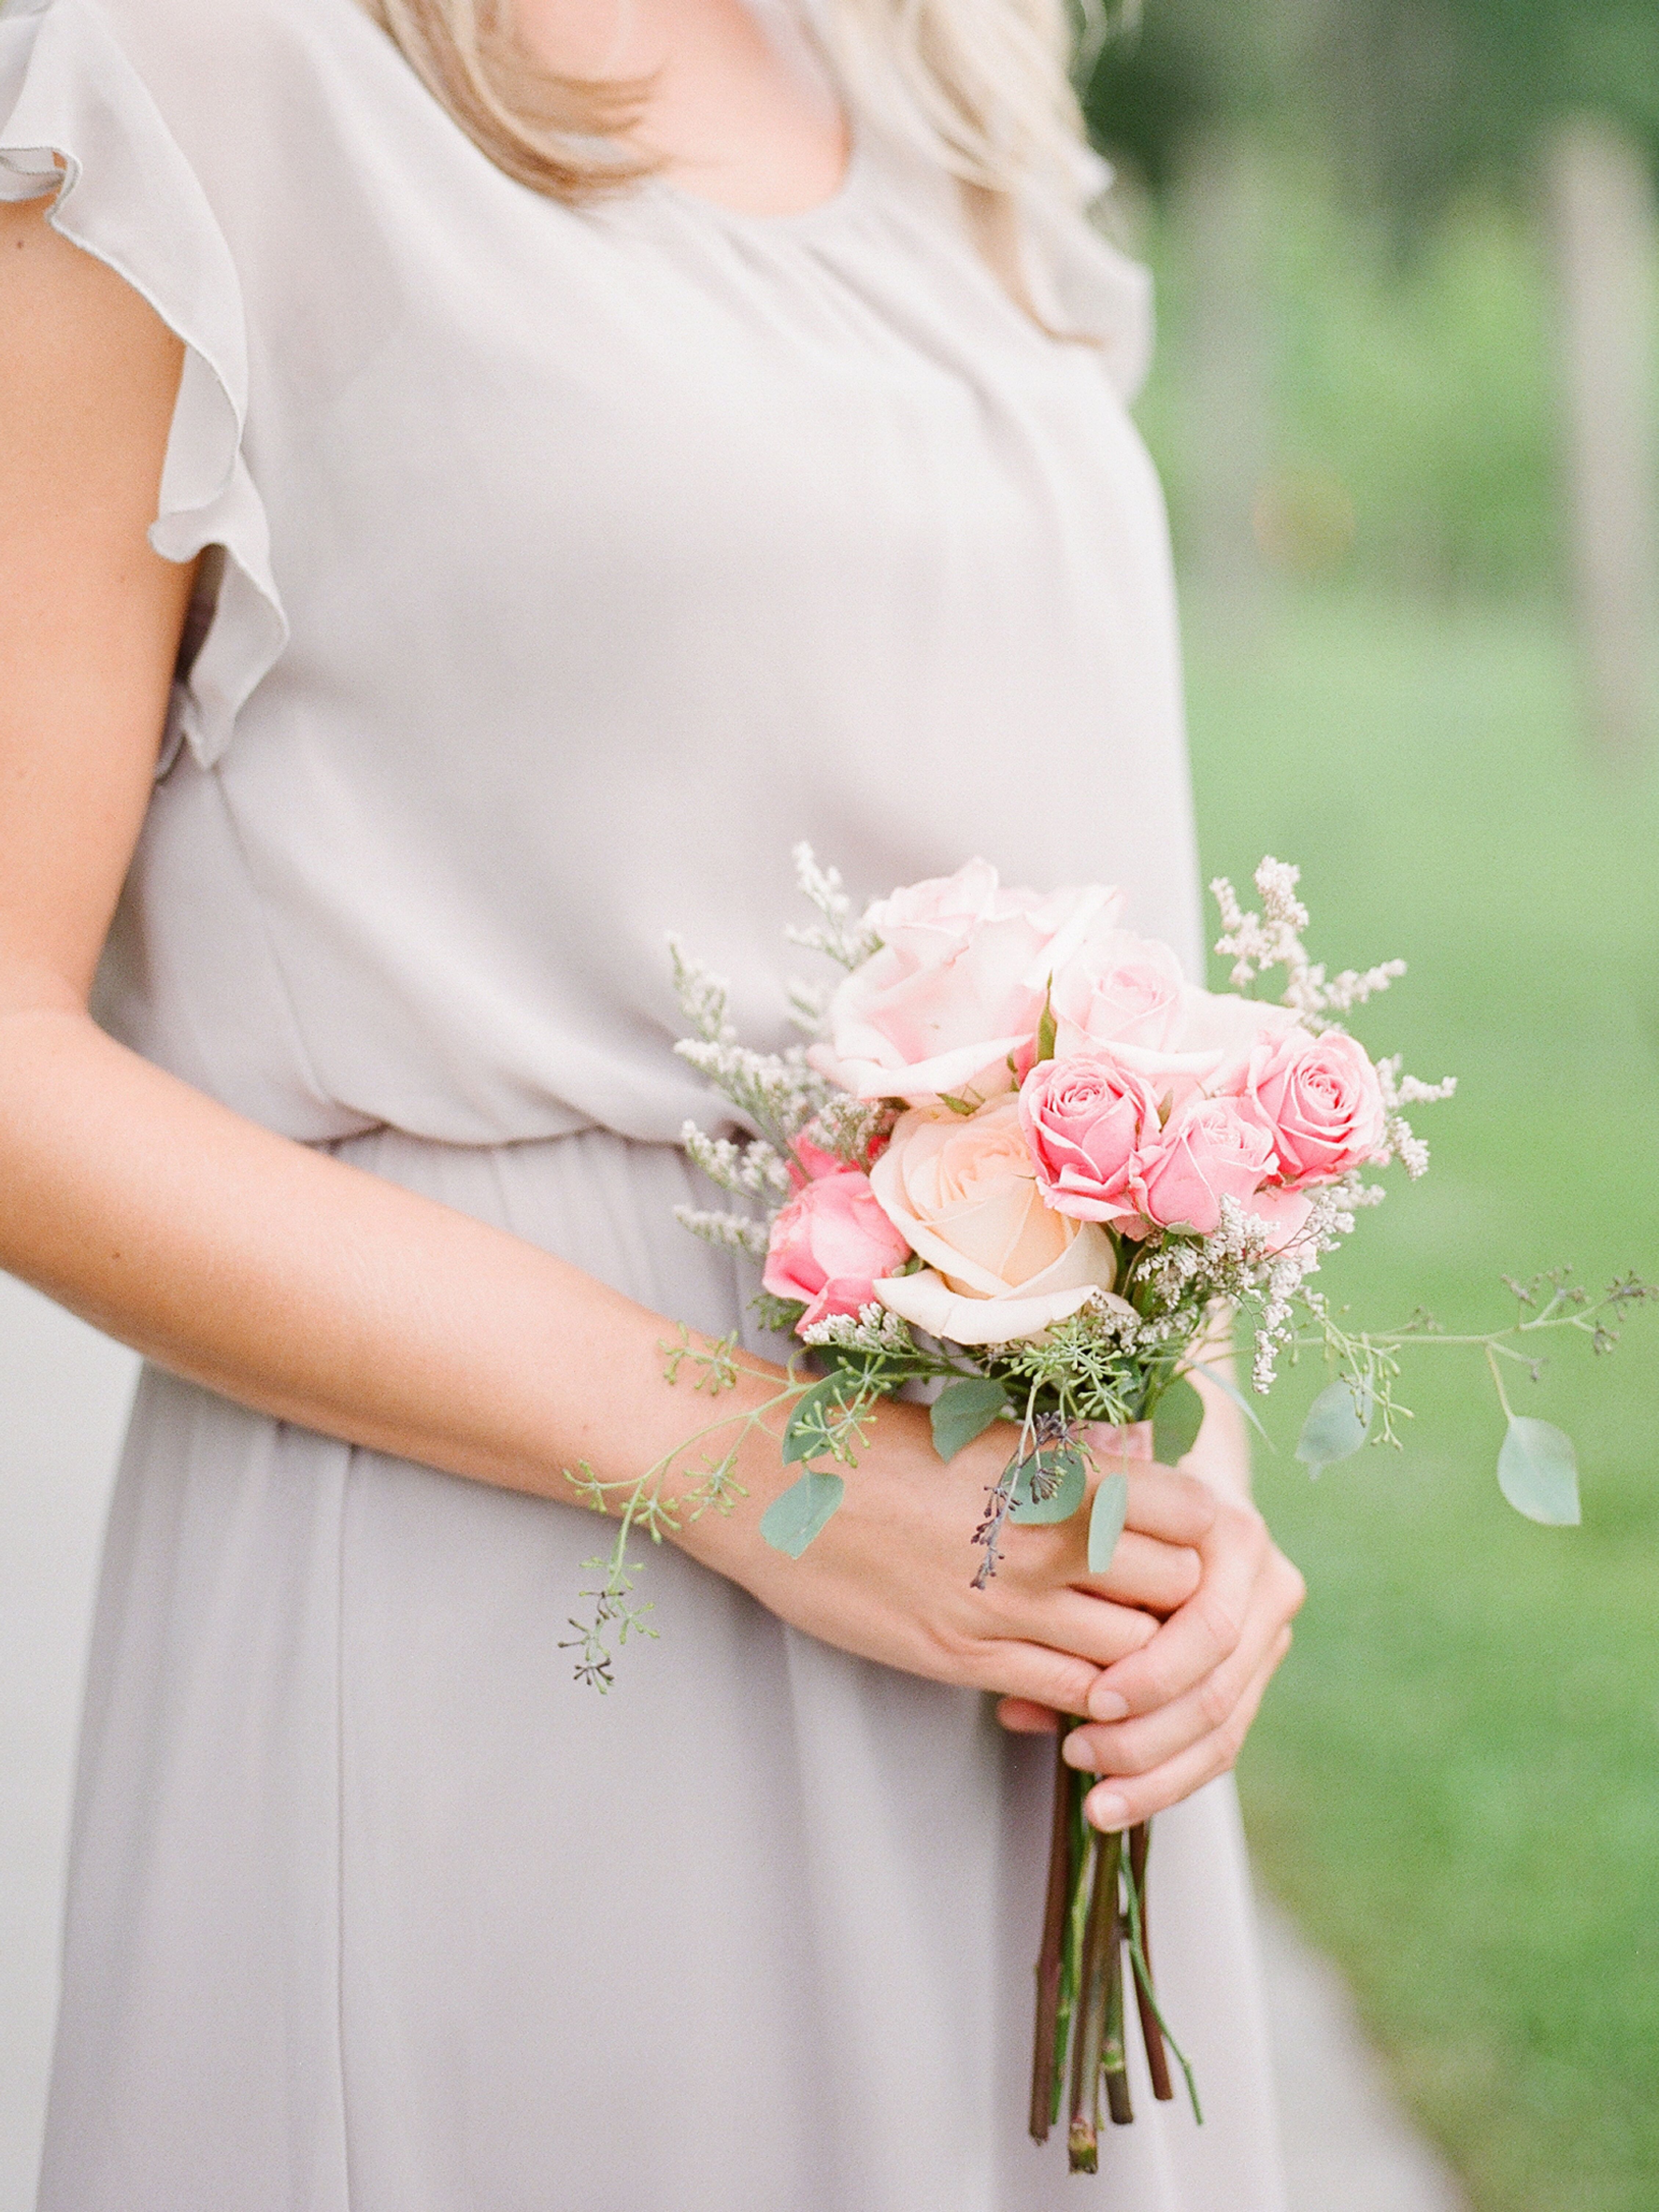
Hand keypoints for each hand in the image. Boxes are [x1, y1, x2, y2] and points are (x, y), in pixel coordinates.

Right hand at [675, 1400, 1212, 1714]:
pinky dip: (1087, 1704)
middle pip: (1178, 1594)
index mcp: (1055, 1470)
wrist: (770, 1484)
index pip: (1192, 1518)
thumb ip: (1062, 1470)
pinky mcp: (961, 1657)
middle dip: (1184, 1609)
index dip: (1202, 1540)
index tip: (1181, 1545)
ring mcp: (1004, 1605)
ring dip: (1142, 1666)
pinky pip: (1064, 1696)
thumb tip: (1130, 1485)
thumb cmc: (873, 1445)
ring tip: (1126, 1659)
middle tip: (1162, 1610)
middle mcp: (1044, 1539)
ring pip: (1133, 1658)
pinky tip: (1076, 1692)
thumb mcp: (983, 1438)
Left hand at [995, 1481, 1303, 1830]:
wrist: (1179, 1481)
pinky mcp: (1258, 1668)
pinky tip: (1122, 1801)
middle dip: (1146, 1735)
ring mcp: (1269, 1628)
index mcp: (1232, 1535)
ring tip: (1097, 1802)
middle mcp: (1265, 1582)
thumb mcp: (1090, 1532)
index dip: (1152, 1674)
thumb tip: (1017, 1711)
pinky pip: (1225, 1740)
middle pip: (1218, 1687)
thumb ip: (1066, 1605)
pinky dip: (1171, 1778)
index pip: (1207, 1626)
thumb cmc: (1116, 1499)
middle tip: (1078, 1754)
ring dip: (1156, 1773)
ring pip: (1226, 1727)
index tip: (1090, 1701)